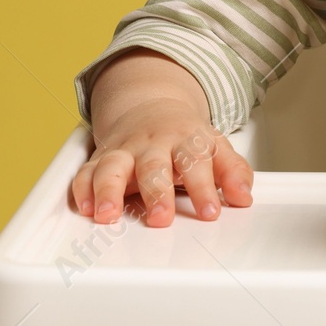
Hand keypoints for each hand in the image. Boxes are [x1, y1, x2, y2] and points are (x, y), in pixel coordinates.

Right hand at [71, 96, 253, 227]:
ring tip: (108, 216)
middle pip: (153, 166)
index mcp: (185, 140)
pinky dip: (82, 190)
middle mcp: (152, 145)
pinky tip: (85, 208)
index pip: (196, 162)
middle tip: (161, 219)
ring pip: (112, 167)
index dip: (204, 188)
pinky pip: (85, 173)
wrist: (151, 107)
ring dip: (108, 191)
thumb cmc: (185, 137)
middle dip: (156, 193)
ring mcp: (124, 152)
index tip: (211, 212)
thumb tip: (244, 196)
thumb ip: (233, 171)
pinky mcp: (100, 160)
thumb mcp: (216, 146)